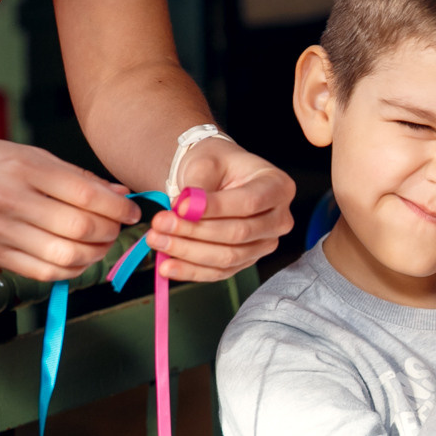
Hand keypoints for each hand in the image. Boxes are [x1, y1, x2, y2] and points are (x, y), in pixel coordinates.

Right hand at [0, 136, 138, 281]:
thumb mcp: (27, 154)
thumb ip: (75, 176)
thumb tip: (119, 195)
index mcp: (25, 168)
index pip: (85, 195)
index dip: (118, 208)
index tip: (132, 212)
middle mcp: (12, 200)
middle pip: (79, 228)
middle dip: (110, 232)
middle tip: (117, 227)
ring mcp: (1, 231)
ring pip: (65, 256)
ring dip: (94, 254)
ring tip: (100, 243)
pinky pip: (43, 272)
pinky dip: (70, 270)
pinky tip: (77, 258)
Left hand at [146, 136, 296, 281]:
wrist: (216, 177)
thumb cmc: (217, 166)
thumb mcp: (207, 163)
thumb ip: (198, 186)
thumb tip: (184, 209)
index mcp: (277, 187)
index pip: (248, 203)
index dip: (214, 208)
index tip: (180, 205)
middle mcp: (278, 219)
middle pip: (239, 234)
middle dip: (194, 231)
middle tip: (160, 223)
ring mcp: (264, 243)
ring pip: (228, 257)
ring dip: (188, 252)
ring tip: (157, 240)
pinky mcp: (246, 261)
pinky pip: (220, 272)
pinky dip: (191, 270)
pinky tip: (168, 265)